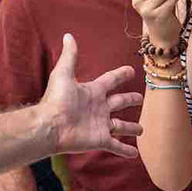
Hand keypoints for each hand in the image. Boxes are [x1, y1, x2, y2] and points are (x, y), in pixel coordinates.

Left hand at [40, 34, 143, 157]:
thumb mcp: (63, 74)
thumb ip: (70, 56)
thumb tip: (68, 35)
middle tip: (140, 99)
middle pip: (119, 102)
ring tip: (141, 130)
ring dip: (130, 128)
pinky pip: (116, 146)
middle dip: (129, 100)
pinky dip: (125, 151)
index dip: (120, 75)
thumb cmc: (56, 100)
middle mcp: (98, 108)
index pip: (110, 81)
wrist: (50, 126)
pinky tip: (134, 155)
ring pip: (120, 126)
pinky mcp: (99, 140)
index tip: (130, 71)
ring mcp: (100, 125)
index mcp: (92, 91)